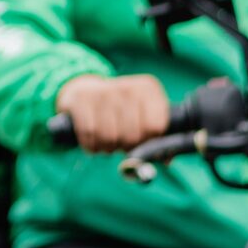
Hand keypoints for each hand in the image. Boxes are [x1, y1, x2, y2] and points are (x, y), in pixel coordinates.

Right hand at [55, 74, 170, 152]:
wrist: (85, 91)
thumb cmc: (120, 111)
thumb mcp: (142, 117)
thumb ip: (157, 138)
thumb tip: (166, 160)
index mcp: (148, 89)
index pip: (156, 127)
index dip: (148, 141)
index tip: (141, 139)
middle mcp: (127, 86)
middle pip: (132, 135)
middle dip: (126, 146)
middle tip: (122, 142)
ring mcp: (103, 91)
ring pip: (110, 137)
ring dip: (108, 147)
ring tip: (108, 140)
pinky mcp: (81, 98)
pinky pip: (89, 134)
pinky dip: (91, 145)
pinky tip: (94, 139)